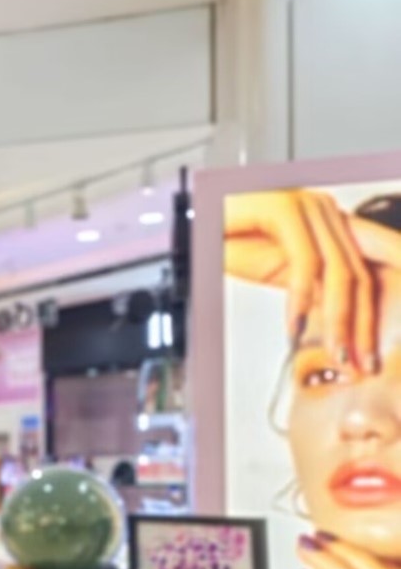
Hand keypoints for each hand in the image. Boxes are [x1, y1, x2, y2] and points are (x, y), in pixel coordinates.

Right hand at [224, 189, 400, 370]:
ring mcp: (307, 207)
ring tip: (334, 352)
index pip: (372, 262)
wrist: (188, 215)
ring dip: (339, 320)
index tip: (380, 342)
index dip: (380, 301)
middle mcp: (323, 209)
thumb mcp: (273, 267)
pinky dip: (302, 298)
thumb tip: (332, 316)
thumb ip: (307, 284)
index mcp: (326, 221)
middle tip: (360, 361)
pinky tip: (295, 324)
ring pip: (339, 272)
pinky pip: (305, 263)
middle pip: (359, 273)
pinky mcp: (286, 210)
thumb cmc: (221, 236)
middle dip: (363, 325)